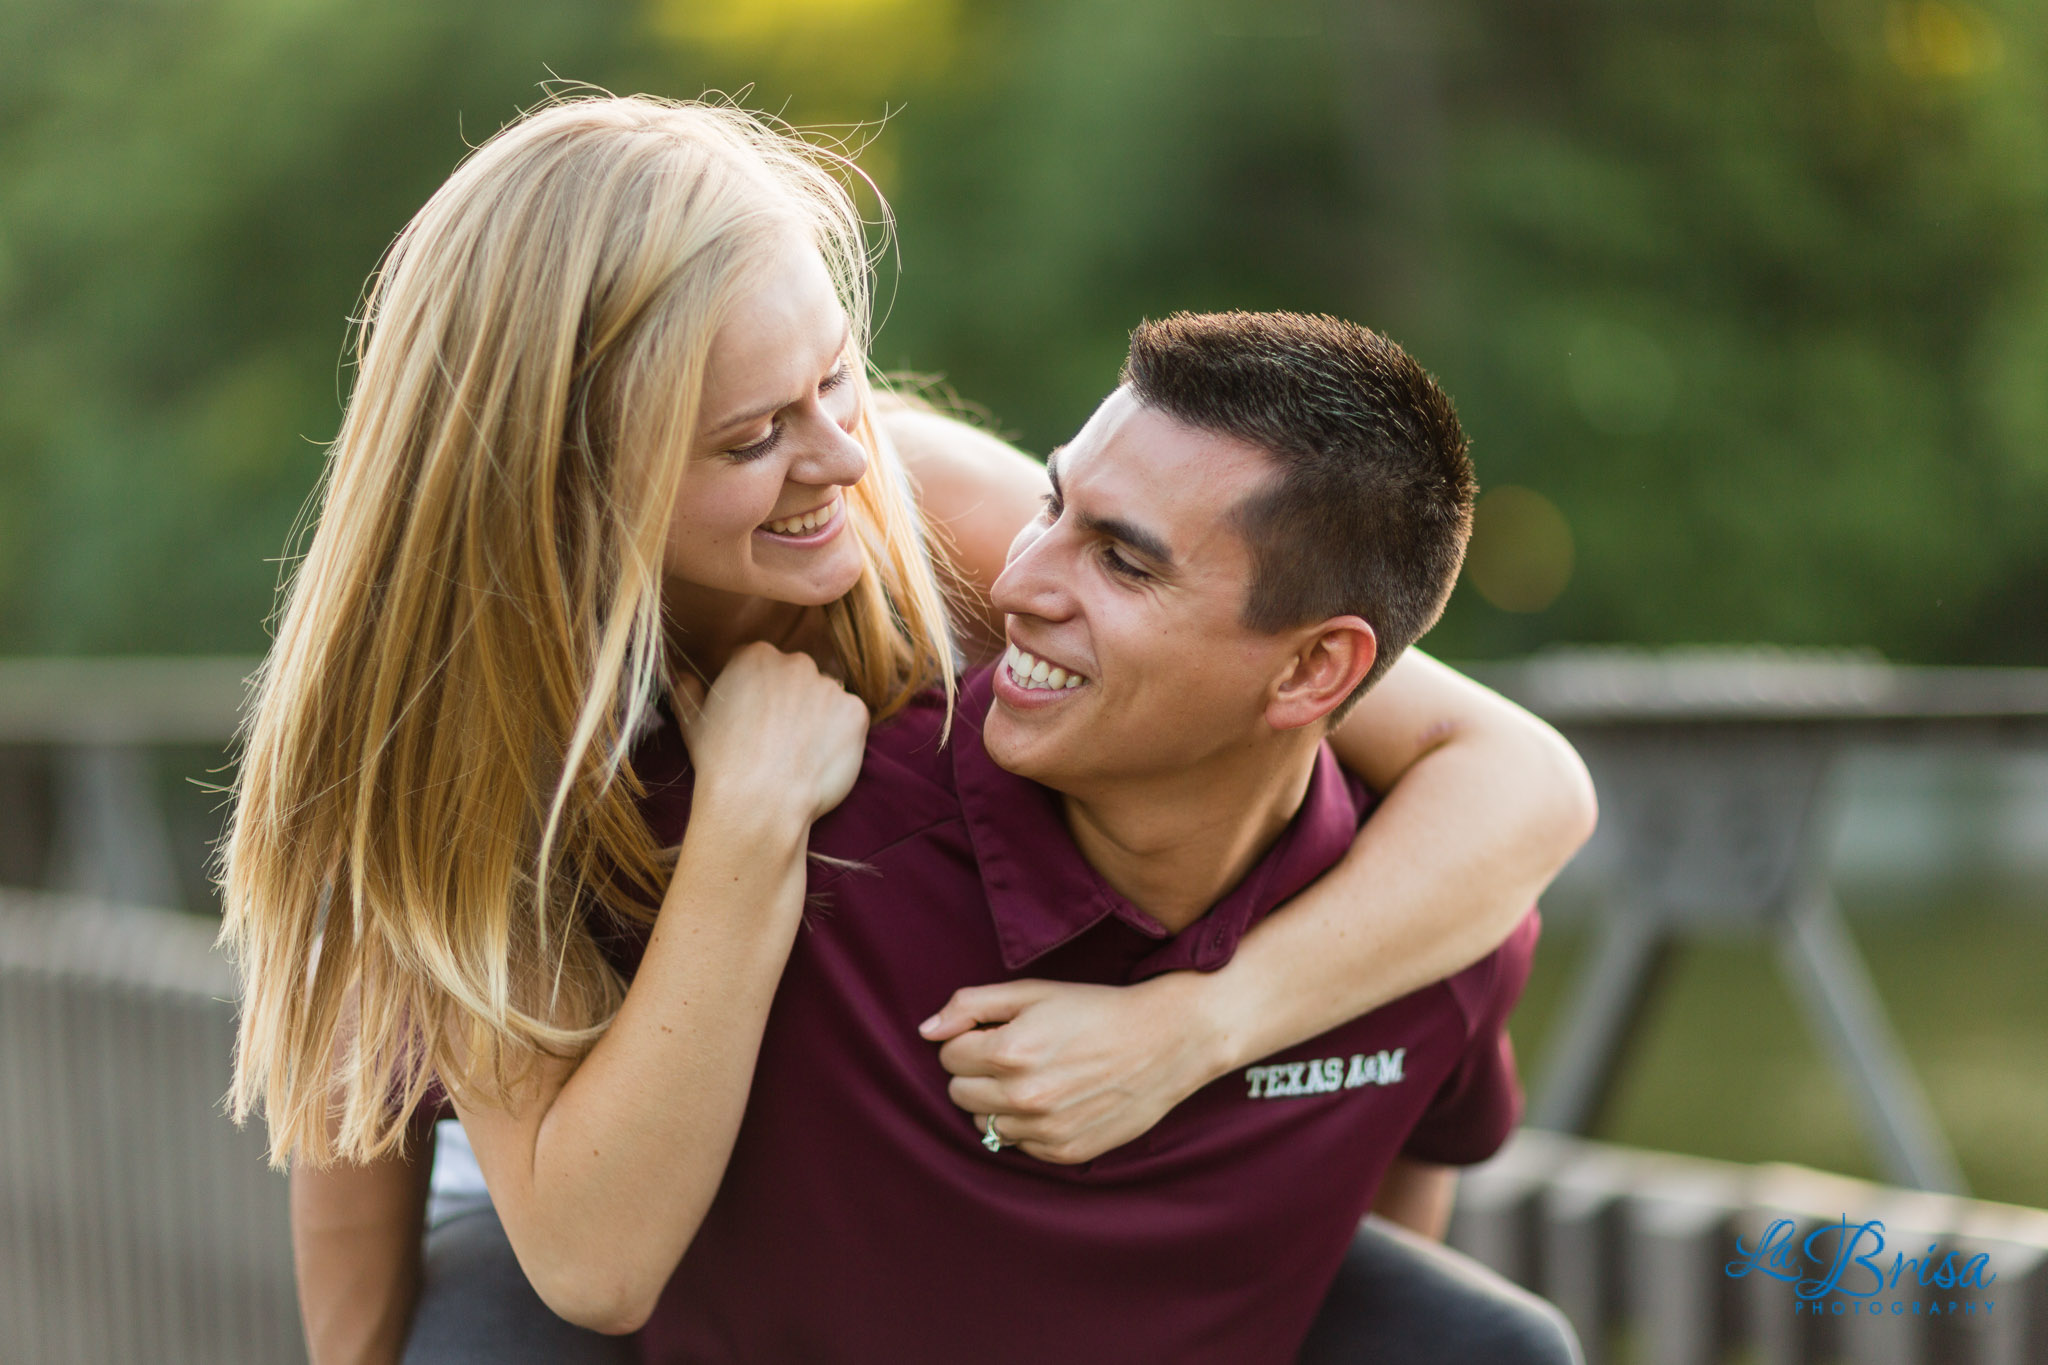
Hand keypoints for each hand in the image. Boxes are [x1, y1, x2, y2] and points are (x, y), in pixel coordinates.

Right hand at [673, 642, 868, 825]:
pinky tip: (820, 759)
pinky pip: (851, 719)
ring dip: (818, 717)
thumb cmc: (720, 764)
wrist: (758, 802)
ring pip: (826, 697)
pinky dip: (841, 736)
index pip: (762, 664)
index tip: (755, 719)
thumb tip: (682, 676)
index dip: (758, 693)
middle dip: (791, 701)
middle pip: (797, 676)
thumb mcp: (691, 722)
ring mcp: (830, 685)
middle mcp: (796, 662)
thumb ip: (686, 689)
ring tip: (800, 753)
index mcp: (756, 655)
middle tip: (779, 739)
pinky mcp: (856, 711)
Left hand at [918, 974, 1227, 1164]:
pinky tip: (1056, 1100)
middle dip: (976, 1073)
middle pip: (958, 1093)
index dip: (969, 1041)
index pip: (948, 1056)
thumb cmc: (1096, 1010)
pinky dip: (1027, 1125)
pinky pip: (1018, 1144)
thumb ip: (971, 1005)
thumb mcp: (1033, 992)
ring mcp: (1045, 1130)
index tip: (997, 1033)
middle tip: (1014, 1056)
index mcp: (1010, 1051)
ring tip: (1037, 1078)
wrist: (1165, 1041)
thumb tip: (926, 1031)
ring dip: (999, 1102)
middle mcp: (1023, 1096)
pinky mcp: (1064, 1153)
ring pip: (984, 1123)